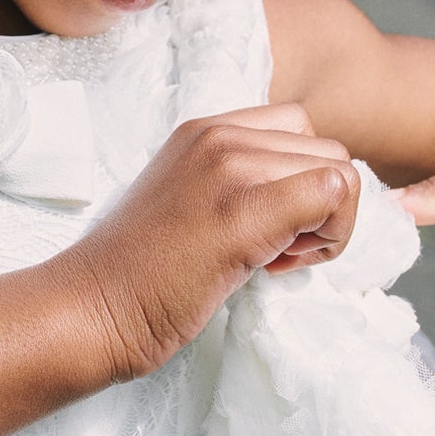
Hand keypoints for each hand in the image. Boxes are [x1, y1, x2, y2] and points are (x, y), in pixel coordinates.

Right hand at [64, 105, 361, 382]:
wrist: (94, 306)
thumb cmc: (137, 274)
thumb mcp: (186, 200)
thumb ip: (234, 183)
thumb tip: (303, 199)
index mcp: (204, 130)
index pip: (297, 128)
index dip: (299, 179)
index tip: (269, 225)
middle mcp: (220, 135)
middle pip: (326, 149)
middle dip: (321, 205)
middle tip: (278, 250)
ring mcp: (232, 166)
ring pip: (340, 171)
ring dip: (328, 224)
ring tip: (276, 259)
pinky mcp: (246, 207)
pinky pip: (334, 194)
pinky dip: (328, 238)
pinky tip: (278, 267)